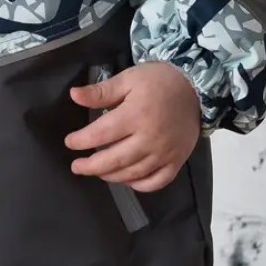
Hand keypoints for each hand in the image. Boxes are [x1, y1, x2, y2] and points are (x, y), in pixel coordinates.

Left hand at [64, 62, 201, 193]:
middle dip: (91, 166)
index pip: (101, 134)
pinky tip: (126, 179)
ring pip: (133, 174)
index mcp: (135, 115)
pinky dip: (139, 185)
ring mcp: (165, 152)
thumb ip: (101, 91)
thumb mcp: (128, 79)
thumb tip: (74, 95)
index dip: (82, 141)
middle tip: (77, 166)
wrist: (196, 87)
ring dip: (111, 176)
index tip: (70, 142)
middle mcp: (150, 138)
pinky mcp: (177, 161)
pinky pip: (157, 182)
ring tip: (97, 171)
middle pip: (115, 159)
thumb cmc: (158, 80)